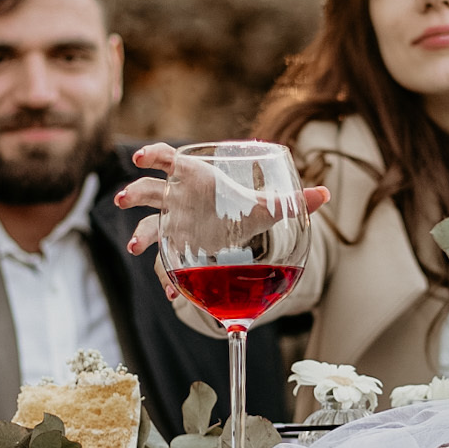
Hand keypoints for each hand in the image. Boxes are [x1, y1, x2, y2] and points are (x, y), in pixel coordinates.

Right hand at [115, 142, 329, 260]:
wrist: (234, 230)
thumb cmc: (240, 207)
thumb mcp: (266, 206)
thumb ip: (293, 201)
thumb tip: (325, 194)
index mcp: (192, 177)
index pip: (166, 159)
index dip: (152, 155)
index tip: (141, 158)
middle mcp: (176, 198)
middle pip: (147, 191)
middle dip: (133, 193)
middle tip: (123, 199)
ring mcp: (171, 223)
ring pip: (146, 224)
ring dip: (138, 233)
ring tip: (134, 247)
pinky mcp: (174, 248)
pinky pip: (163, 261)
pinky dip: (166, 276)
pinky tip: (170, 291)